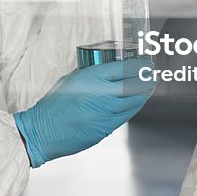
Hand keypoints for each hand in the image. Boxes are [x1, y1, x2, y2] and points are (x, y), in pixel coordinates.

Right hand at [13, 59, 154, 167]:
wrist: (44, 131)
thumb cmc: (53, 105)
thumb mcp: (69, 81)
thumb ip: (89, 76)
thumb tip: (107, 73)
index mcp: (90, 78)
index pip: (122, 68)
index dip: (137, 66)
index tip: (144, 64)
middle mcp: (101, 94)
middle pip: (133, 84)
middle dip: (146, 79)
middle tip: (152, 75)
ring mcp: (105, 112)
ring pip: (134, 101)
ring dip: (144, 93)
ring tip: (149, 87)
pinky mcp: (106, 128)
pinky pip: (126, 115)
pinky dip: (135, 107)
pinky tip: (138, 102)